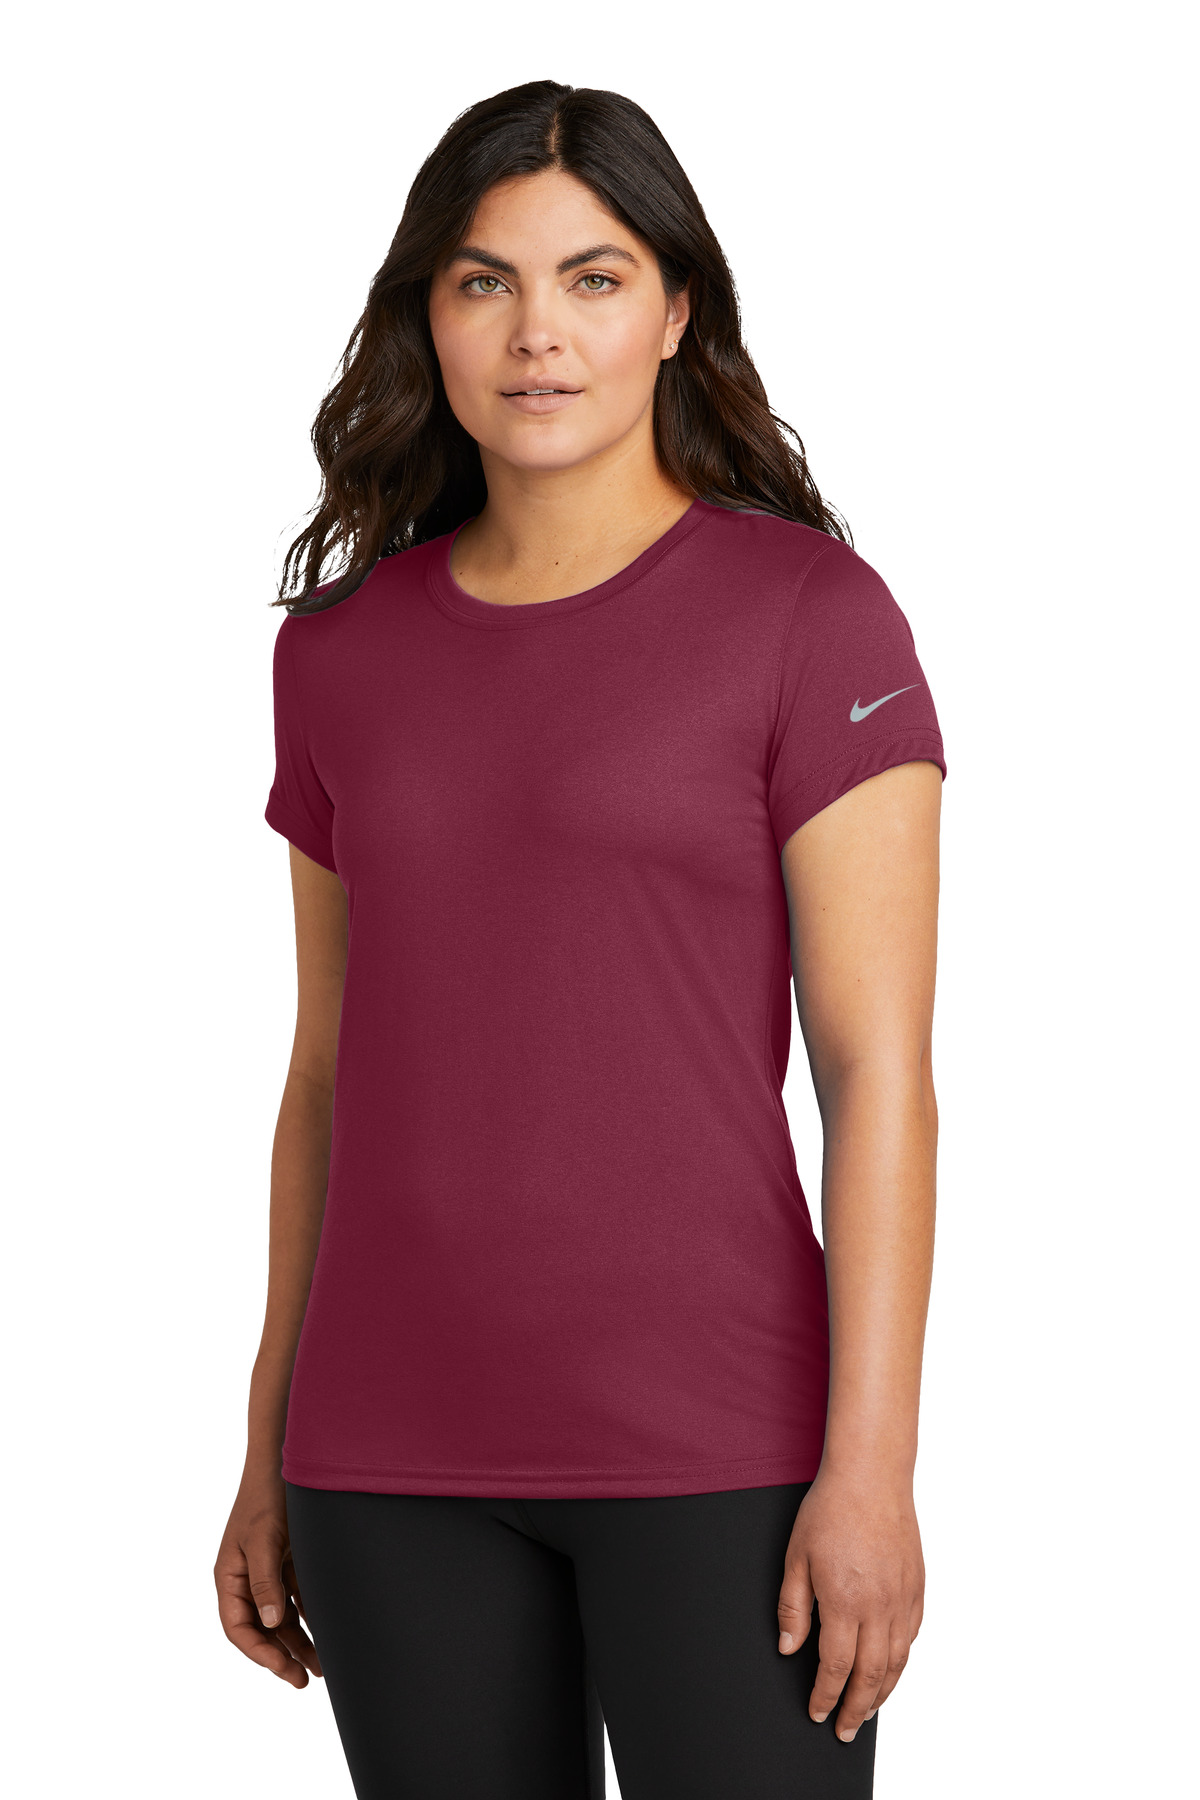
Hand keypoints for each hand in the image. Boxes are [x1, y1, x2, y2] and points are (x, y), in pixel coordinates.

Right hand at [214, 1468, 322, 1688]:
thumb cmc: (266, 1495)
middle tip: (305, 1679)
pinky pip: (299, 1598)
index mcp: (229, 1576)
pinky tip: (330, 1631)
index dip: (259, 1653)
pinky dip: (312, 1616)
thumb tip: (270, 1624)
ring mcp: (269, 1571)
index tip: (283, 1669)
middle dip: (282, 1655)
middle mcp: (247, 1578)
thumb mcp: (263, 1538)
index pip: (238, 1627)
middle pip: (262, 1628)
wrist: (285, 1458)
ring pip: (283, 1618)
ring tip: (324, 1667)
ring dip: (301, 1641)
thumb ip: (265, 1581)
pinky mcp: (290, 1562)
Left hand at [776, 1470, 923, 1740]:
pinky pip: (913, 1635)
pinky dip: (901, 1660)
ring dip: (882, 1692)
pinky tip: (891, 1667)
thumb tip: (790, 1648)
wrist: (871, 1476)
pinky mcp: (917, 1587)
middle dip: (857, 1709)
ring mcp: (903, 1598)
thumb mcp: (796, 1557)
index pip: (836, 1667)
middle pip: (871, 1675)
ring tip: (868, 1710)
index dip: (826, 1696)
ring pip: (897, 1661)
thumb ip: (793, 1607)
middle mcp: (879, 1606)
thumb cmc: (831, 1510)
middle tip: (846, 1730)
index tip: (818, 1712)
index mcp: (845, 1602)